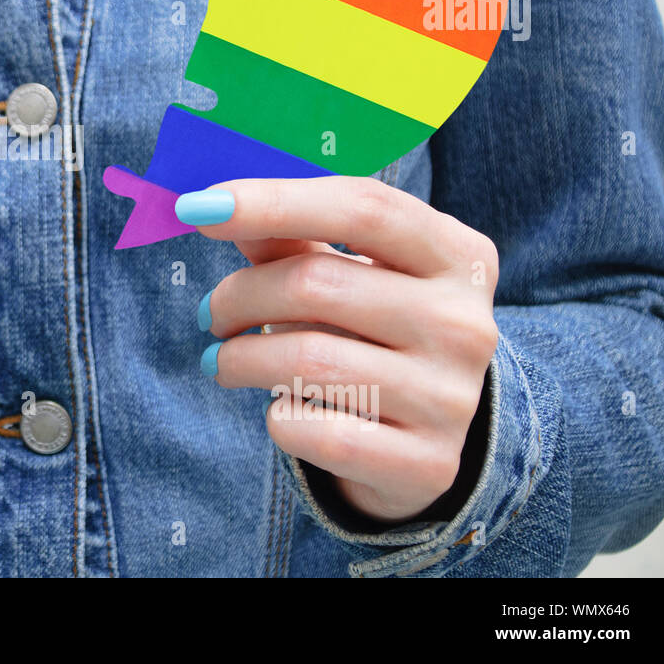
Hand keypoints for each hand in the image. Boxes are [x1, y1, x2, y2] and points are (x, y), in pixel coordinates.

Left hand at [177, 176, 499, 522]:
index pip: (362, 206)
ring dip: (240, 359)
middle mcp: (464, 322)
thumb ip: (292, 238)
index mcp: (457, 255)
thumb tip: (218, 208)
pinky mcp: (426, 463)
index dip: (272, 200)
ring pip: (306, 359)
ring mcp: (450, 397)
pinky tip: (281, 409)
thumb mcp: (352, 273)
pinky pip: (313, 431)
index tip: (198, 207)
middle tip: (210, 315)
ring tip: (223, 361)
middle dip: (238, 296)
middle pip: (316, 282)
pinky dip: (277, 417)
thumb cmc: (377, 332)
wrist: (434, 437)